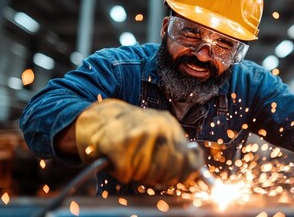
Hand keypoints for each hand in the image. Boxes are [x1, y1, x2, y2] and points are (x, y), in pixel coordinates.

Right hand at [75, 98, 203, 185]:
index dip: (181, 174)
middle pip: (168, 171)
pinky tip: (115, 157)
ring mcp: (138, 135)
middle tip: (142, 164)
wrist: (97, 117)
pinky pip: (125, 173)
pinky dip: (119, 171)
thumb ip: (176, 150)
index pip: (188, 160)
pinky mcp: (118, 144)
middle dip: (155, 175)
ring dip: (135, 172)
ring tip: (127, 156)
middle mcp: (157, 128)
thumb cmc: (129, 129)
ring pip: (146, 174)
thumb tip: (196, 172)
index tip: (174, 177)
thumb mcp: (157, 132)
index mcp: (169, 125)